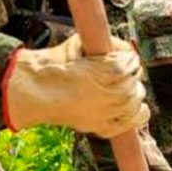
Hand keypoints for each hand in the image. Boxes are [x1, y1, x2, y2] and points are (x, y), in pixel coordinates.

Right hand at [3, 34, 148, 137]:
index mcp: (95, 73)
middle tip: (127, 70)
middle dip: (132, 75)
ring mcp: (101, 114)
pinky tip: (137, 108)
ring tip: (128, 85)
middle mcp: (101, 96)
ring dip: (134, 92)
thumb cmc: (53, 65)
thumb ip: (104, 43)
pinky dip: (137, 116)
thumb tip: (127, 49)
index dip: (130, 59)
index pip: (126, 66)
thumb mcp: (77, 44)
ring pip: (132, 103)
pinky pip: (127, 124)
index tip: (128, 57)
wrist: (34, 91)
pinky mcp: (99, 127)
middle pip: (131, 85)